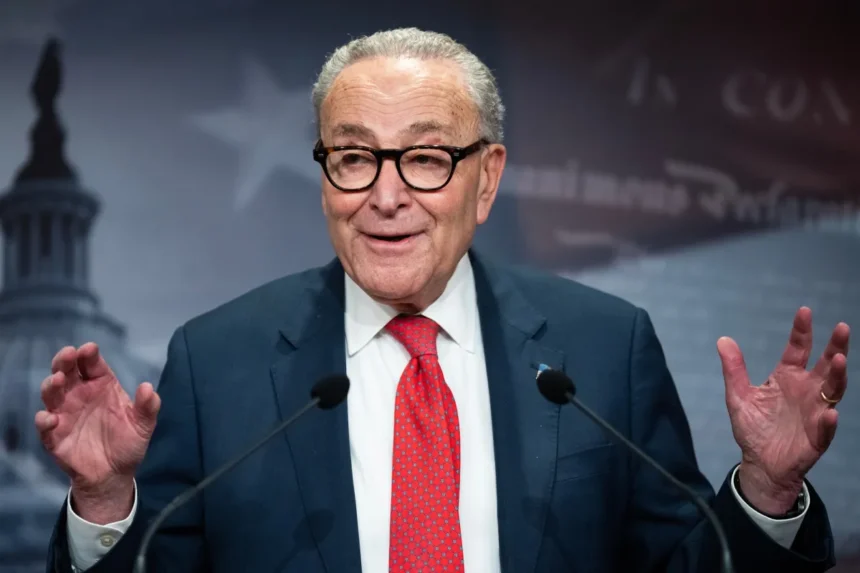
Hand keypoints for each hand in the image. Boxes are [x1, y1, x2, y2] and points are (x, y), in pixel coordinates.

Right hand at [35, 343, 160, 519]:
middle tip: (68, 354)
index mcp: (102, 386)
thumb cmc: (128, 443)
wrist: (114, 474)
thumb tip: (148, 387)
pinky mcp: (54, 436)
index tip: (89, 349)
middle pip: (67, 371)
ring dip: (52, 385)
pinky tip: (51, 418)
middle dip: (65, 361)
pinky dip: (45, 420)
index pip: (92, 364)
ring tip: (58, 380)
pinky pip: (45, 425)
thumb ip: (147, 407)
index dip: (89, 355)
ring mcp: (65, 413)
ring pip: (51, 393)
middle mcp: (80, 395)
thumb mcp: (143, 425)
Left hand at [717, 307, 848, 514]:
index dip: (801, 331)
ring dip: (837, 376)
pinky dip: (829, 420)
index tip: (804, 311)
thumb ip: (733, 369)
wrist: (760, 463)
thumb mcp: (738, 396)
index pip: (797, 349)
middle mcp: (806, 390)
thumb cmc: (753, 428)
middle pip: (825, 365)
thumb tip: (723, 339)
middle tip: (841, 328)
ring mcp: (815, 412)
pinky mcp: (817, 436)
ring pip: (833, 391)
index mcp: (787, 377)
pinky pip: (826, 427)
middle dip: (835, 346)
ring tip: (839, 360)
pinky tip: (830, 412)